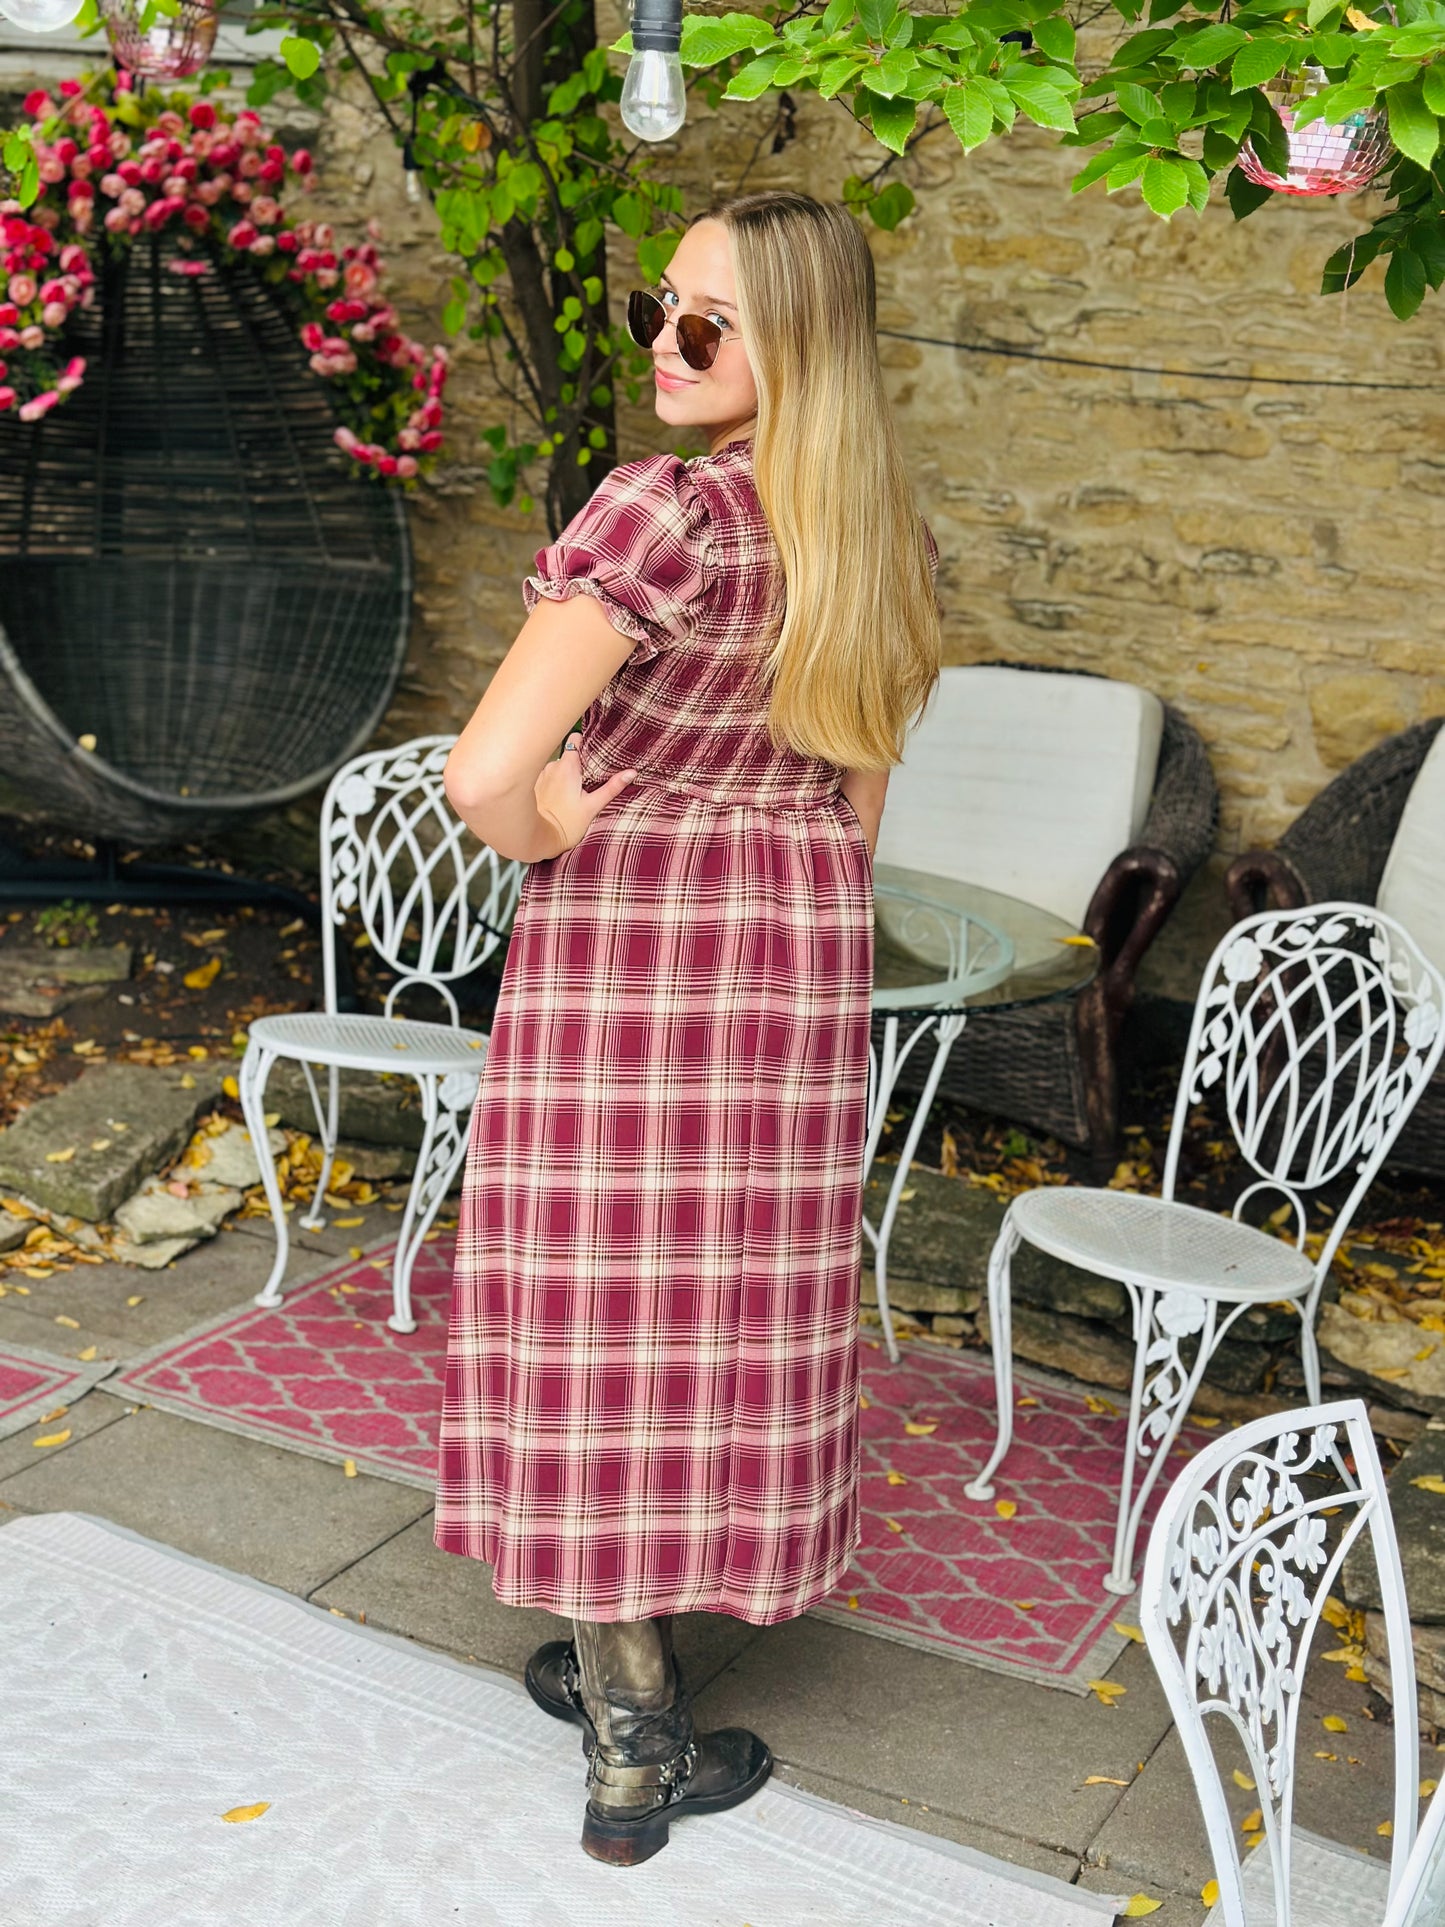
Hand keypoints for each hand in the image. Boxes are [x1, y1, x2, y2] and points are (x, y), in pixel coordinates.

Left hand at [534, 730, 638, 856]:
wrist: (539, 838)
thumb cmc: (567, 824)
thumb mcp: (593, 806)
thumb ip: (612, 787)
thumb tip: (631, 773)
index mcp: (567, 766)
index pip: (576, 738)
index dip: (586, 742)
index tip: (595, 752)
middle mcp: (553, 766)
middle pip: (570, 752)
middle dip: (581, 761)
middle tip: (591, 776)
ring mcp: (543, 774)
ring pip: (560, 764)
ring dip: (569, 771)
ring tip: (578, 787)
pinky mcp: (537, 784)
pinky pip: (550, 775)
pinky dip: (558, 780)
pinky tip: (564, 794)